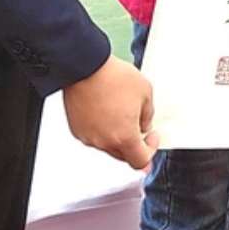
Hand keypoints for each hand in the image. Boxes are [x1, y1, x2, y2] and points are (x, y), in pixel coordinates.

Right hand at [63, 55, 156, 169]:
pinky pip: (94, 136)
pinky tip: (106, 111)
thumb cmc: (113, 77)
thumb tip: (145, 126)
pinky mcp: (77, 130)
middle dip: (134, 144)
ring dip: (117, 136)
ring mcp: (88, 137)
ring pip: (107, 145)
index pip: (140, 161)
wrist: (85, 67)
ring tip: (120, 111)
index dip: (150, 151)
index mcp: (124, 137)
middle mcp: (104, 142)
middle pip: (123, 156)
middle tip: (138, 126)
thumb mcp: (145, 93)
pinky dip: (102, 129)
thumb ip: (148, 115)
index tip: (151, 139)